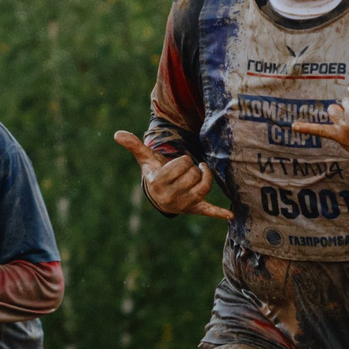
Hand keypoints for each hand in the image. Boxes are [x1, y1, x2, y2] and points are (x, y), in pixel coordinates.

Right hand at [115, 131, 230, 218]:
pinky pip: (208, 211)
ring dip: (206, 177)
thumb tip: (117, 134)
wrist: (160, 197)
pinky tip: (231, 214)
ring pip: (203, 187)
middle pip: (193, 175)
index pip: (181, 165)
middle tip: (188, 168)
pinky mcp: (195, 209)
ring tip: (202, 171)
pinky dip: (219, 213)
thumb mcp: (145, 160)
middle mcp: (171, 197)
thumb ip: (134, 145)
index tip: (181, 161)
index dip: (184, 159)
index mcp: (159, 184)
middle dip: (193, 167)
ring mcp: (184, 204)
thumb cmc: (155, 172)